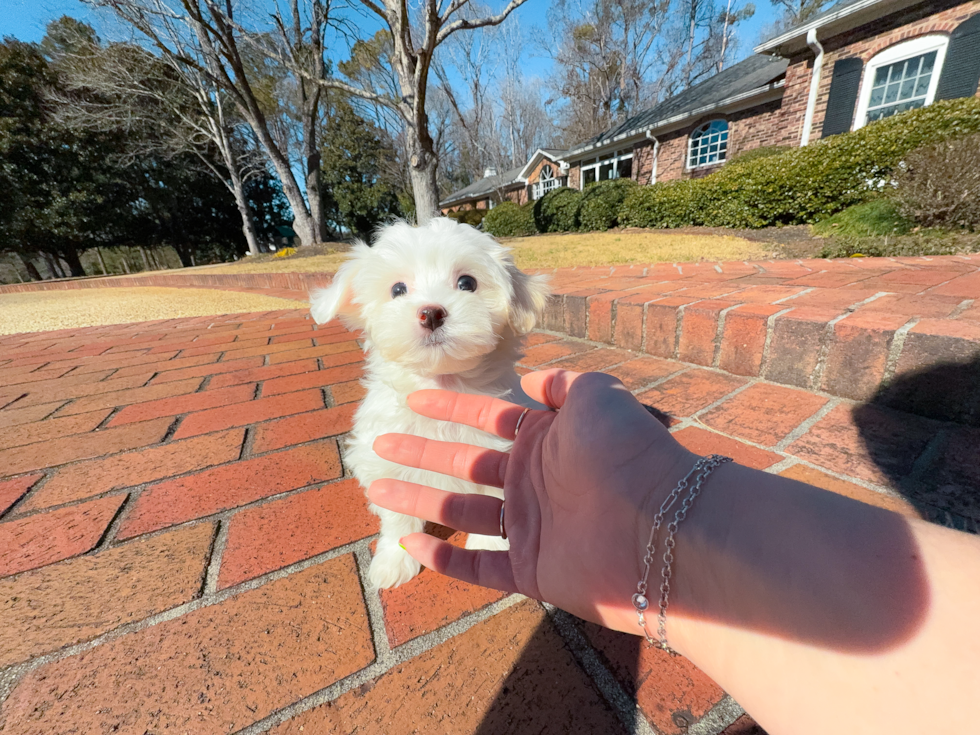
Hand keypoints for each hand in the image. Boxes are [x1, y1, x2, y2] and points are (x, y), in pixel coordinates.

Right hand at [369, 369, 695, 632]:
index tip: (415, 397)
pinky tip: (412, 544)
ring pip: (462, 511)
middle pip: (464, 462)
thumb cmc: (628, 453)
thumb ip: (563, 384)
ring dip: (419, 498)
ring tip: (376, 487)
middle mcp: (534, 480)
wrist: (663, 528)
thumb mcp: (598, 395)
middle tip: (380, 444)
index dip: (451, 405)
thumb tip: (534, 379)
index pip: (487, 416)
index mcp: (546, 439)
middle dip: (421, 452)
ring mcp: (531, 526)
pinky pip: (479, 566)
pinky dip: (446, 559)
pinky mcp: (531, 571)